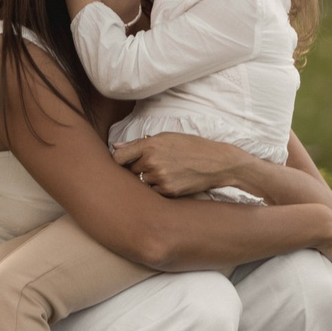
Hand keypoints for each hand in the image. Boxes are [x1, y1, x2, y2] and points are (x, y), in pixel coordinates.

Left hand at [111, 132, 249, 197]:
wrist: (216, 162)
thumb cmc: (190, 146)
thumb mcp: (166, 137)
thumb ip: (138, 143)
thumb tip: (115, 146)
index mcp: (149, 144)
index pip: (118, 157)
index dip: (118, 160)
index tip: (122, 162)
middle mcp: (152, 161)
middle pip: (128, 171)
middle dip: (134, 170)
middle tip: (147, 167)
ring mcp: (160, 178)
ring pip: (140, 184)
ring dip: (145, 181)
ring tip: (161, 174)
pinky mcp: (168, 191)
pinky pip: (152, 193)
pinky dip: (156, 190)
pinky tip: (168, 182)